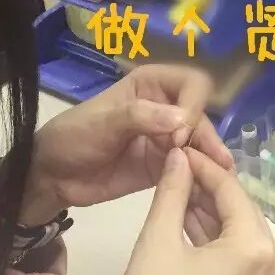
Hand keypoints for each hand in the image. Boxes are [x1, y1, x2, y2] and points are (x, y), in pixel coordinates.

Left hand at [21, 66, 233, 224]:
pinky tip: (211, 190)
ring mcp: (166, 140)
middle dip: (206, 138)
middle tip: (210, 164)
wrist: (52, 176)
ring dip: (210, 160)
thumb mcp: (102, 122)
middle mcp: (164, 109)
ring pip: (200, 145)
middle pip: (201, 117)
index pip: (191, 84)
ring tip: (221, 179)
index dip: (193, 104)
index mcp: (150, 86)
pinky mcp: (164, 168)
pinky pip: (189, 170)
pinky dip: (201, 178)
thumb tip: (182, 119)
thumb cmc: (72, 137)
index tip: (181, 132)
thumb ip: (140, 117)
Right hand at [82, 147, 274, 274]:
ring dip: (212, 218)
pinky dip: (216, 248)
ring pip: (241, 242)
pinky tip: (186, 228)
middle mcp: (274, 274)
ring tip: (176, 195)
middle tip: (176, 170)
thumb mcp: (157, 241)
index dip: (204, 167)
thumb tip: (180, 155)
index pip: (233, 193)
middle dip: (210, 192)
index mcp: (256, 251)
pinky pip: (240, 268)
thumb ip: (173, 191)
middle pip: (242, 216)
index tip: (179, 148)